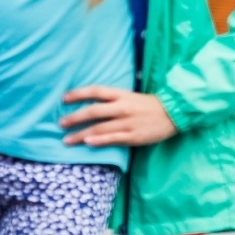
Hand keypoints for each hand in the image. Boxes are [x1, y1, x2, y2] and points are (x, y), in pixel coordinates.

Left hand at [60, 87, 178, 147]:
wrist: (173, 113)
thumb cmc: (149, 105)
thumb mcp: (130, 96)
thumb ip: (113, 100)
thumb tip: (91, 105)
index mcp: (122, 95)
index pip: (95, 91)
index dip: (78, 94)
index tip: (64, 99)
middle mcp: (122, 107)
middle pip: (93, 111)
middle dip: (74, 118)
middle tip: (60, 124)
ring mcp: (128, 123)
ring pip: (100, 128)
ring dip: (81, 135)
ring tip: (67, 140)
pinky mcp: (134, 136)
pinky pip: (114, 139)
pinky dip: (100, 141)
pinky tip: (88, 143)